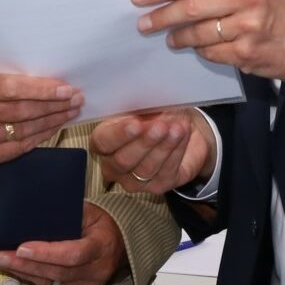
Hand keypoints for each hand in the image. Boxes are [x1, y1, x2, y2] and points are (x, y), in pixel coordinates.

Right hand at [0, 71, 82, 176]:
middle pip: (22, 110)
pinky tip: (54, 128)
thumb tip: (41, 82)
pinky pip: (19, 147)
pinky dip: (39, 137)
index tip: (65, 88)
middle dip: (54, 105)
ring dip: (52, 121)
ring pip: (24, 129)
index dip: (41, 89)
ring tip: (71, 112)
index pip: (11, 88)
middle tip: (76, 99)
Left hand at [0, 203, 126, 284]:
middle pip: (55, 273)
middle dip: (22, 264)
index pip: (72, 254)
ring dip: (21, 272)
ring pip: (49, 283)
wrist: (123, 246)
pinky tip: (13, 268)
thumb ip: (68, 213)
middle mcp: (96, 272)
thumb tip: (34, 211)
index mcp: (101, 247)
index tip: (21, 247)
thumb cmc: (104, 224)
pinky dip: (30, 278)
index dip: (46, 253)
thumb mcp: (91, 211)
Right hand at [90, 109, 214, 194]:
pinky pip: (166, 171)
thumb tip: (143, 99)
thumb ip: (137, 104)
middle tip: (160, 126)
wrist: (180, 127)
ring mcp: (134, 180)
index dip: (119, 134)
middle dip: (144, 142)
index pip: (103, 142)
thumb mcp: (143, 104)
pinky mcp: (158, 186)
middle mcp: (114, 166)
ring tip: (176, 128)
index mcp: (103, 142)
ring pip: (146, 168)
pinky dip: (176, 151)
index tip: (135, 123)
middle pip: (123, 160)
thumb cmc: (154, 114)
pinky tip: (182, 135)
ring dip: (163, 146)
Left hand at [132, 0, 284, 83]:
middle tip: (143, 23)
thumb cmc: (275, 9)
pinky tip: (198, 46)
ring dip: (177, 36)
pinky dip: (199, 50)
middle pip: (190, 5)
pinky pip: (209, 51)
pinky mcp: (247, 51)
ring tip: (169, 37)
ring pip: (197, 32)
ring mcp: (248, 25)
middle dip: (161, 15)